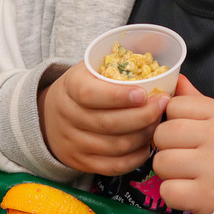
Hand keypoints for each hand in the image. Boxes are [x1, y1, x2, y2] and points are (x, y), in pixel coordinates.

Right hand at [38, 62, 169, 175]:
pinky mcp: (80, 162)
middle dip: (142, 116)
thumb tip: (159, 47)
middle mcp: (68, 116)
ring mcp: (73, 142)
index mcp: (71, 87)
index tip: (144, 94)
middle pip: (108, 123)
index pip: (90, 94)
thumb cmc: (84, 86)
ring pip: (114, 146)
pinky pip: (112, 166)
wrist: (51, 115)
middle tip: (162, 106)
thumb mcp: (92, 67)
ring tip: (158, 124)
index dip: (119, 96)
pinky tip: (147, 145)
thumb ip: (121, 61)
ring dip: (143, 136)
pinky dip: (135, 158)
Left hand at [152, 75, 213, 213]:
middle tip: (182, 154)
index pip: (175, 105)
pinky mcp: (205, 196)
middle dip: (165, 146)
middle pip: (163, 133)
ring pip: (161, 162)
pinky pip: (167, 190)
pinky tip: (188, 190)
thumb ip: (197, 101)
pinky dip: (173, 193)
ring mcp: (213, 168)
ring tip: (185, 172)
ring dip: (167, 171)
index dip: (173, 119)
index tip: (184, 132)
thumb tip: (176, 79)